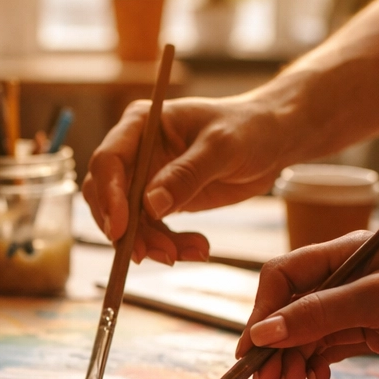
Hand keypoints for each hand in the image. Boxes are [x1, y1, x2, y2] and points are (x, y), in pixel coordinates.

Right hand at [81, 95, 292, 263]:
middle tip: (154, 253)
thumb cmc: (248, 129)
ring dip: (151, 243)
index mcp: (140, 124)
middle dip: (127, 229)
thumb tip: (150, 205)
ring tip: (185, 254)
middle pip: (107, 196)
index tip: (120, 229)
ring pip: (128, 221)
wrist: (270, 141)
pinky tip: (196, 249)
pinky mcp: (159, 201)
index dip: (108, 196)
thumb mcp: (222, 147)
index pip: (108, 161)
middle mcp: (135, 151)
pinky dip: (169, 245)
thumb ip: (186, 174)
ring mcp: (145, 177)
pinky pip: (151, 231)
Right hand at [233, 228, 378, 378]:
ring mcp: (355, 305)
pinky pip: (326, 347)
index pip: (282, 277)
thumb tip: (265, 332)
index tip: (251, 349)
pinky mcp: (369, 330)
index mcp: (342, 253)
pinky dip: (314, 364)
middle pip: (288, 309)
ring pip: (304, 333)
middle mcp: (343, 276)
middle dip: (272, 345)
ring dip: (291, 359)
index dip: (260, 312)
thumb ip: (322, 314)